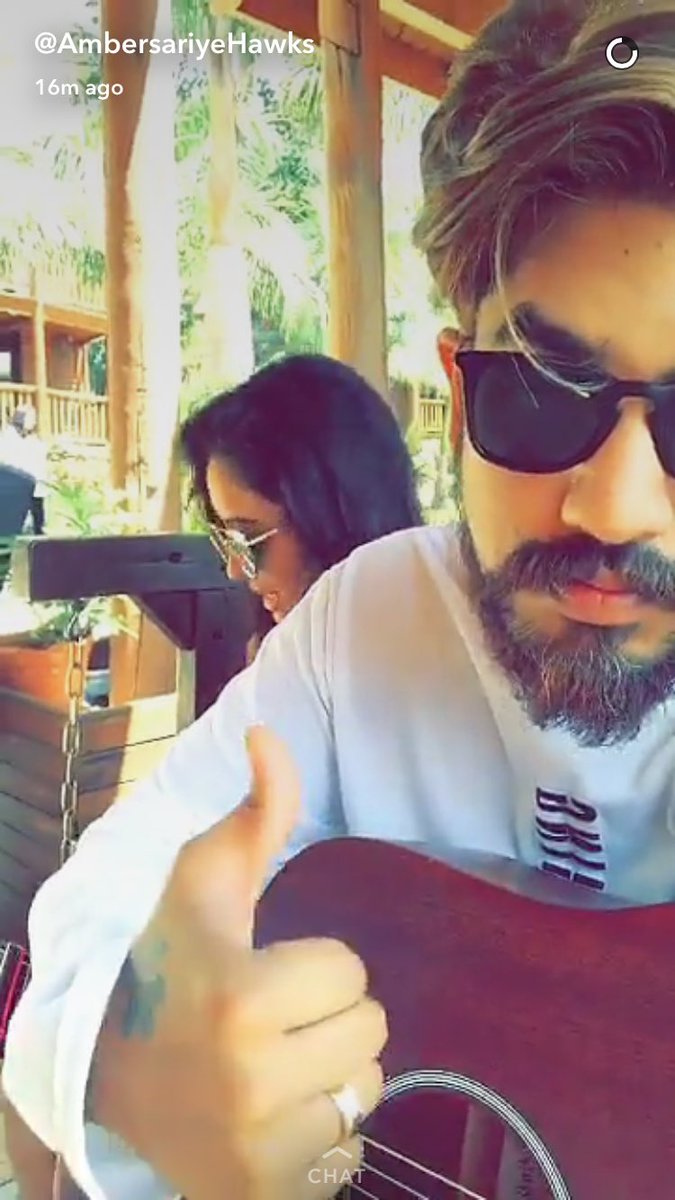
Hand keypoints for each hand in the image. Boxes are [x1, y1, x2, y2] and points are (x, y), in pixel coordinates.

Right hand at [93, 726, 385, 1199]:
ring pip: (366, 1092)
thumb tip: (268, 732)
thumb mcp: (203, 879)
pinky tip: (273, 1114)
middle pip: (371, 1031)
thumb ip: (255, 809)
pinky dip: (321, 1133)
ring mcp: (260, 1148)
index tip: (265, 972)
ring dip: (331, 1073)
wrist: (112, 1075)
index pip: (353, 971)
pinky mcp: (267, 1193)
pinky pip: (349, 1153)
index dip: (316, 965)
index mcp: (241, 995)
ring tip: (274, 1063)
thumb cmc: (169, 964)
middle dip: (330, 1016)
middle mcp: (252, 1079)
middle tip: (272, 1018)